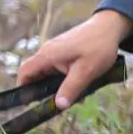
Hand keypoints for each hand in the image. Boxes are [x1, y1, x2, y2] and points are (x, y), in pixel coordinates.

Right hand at [17, 9, 132, 109]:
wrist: (110, 27)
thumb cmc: (98, 46)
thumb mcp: (86, 71)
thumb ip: (71, 89)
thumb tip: (58, 106)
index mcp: (48, 55)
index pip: (25, 71)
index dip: (22, 88)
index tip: (29, 102)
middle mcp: (48, 52)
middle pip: (36, 75)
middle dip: (45, 91)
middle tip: (60, 103)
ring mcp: (56, 52)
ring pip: (49, 74)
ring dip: (58, 86)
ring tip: (77, 94)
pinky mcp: (64, 52)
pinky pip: (58, 69)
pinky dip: (65, 79)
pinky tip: (81, 84)